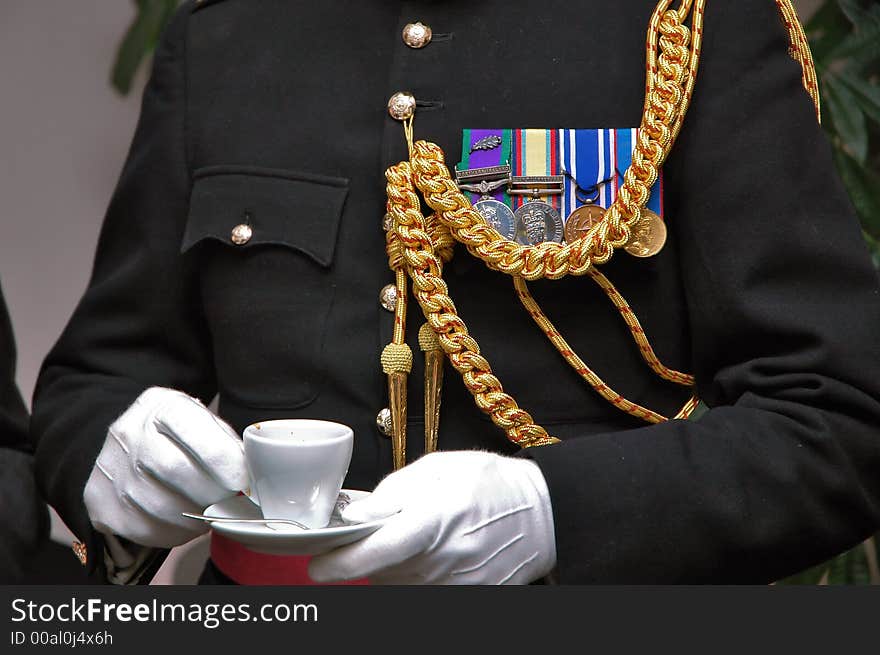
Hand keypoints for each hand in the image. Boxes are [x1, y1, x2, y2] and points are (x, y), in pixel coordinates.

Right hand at [83, 387, 246, 547]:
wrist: (127, 449)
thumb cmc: (178, 437)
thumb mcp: (202, 423)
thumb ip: (226, 444)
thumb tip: (251, 477)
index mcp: (160, 406)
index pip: (191, 429)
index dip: (222, 459)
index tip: (242, 480)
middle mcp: (129, 433)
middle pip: (175, 469)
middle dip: (213, 492)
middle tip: (231, 501)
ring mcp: (111, 470)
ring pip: (161, 506)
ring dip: (197, 517)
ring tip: (211, 513)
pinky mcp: (102, 504)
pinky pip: (146, 529)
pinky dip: (176, 532)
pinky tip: (186, 522)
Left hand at [309, 451, 555, 584]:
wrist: (543, 515)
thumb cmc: (491, 484)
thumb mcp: (440, 468)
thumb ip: (395, 491)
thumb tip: (358, 515)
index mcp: (435, 519)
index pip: (377, 550)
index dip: (341, 563)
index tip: (318, 565)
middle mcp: (443, 559)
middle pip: (380, 571)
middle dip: (367, 554)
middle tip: (380, 529)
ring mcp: (456, 585)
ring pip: (398, 585)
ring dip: (392, 566)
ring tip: (417, 536)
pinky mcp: (466, 598)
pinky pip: (422, 592)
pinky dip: (415, 576)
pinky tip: (432, 554)